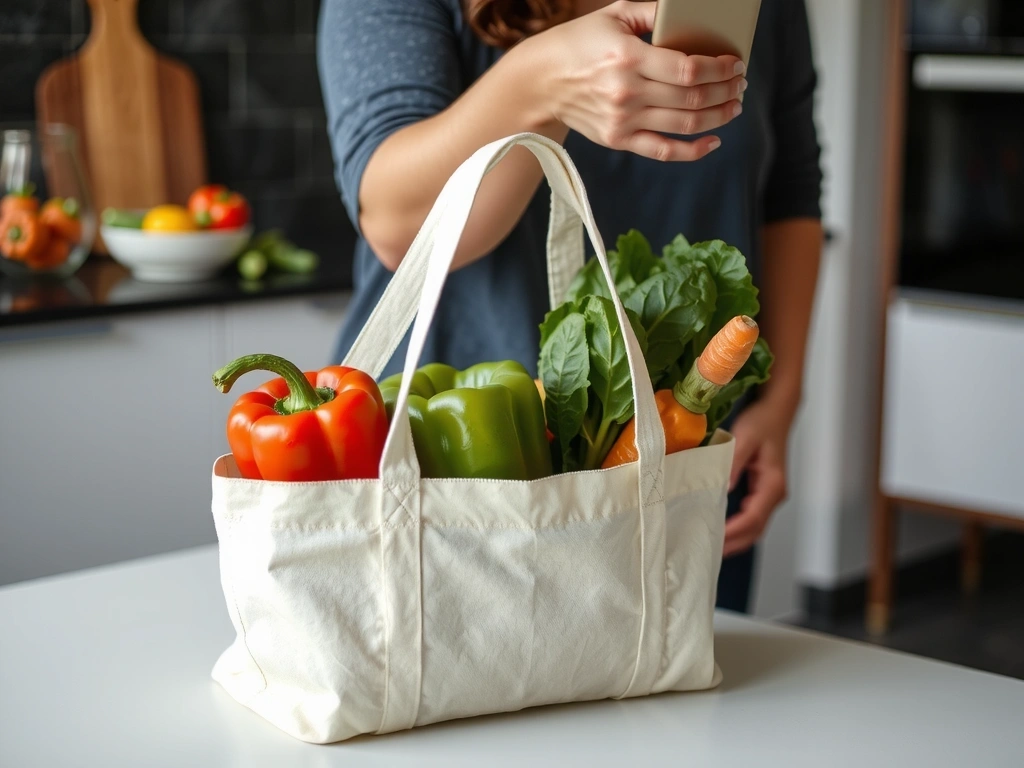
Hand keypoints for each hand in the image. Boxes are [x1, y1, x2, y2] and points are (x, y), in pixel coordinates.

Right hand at [523, 0, 746, 161]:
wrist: (541, 80)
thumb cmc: (580, 42)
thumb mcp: (614, 14)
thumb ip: (654, 11)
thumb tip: (692, 12)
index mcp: (629, 57)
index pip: (688, 69)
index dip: (720, 68)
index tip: (736, 63)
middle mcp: (627, 93)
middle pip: (693, 98)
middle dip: (726, 90)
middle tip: (740, 83)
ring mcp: (623, 121)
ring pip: (685, 124)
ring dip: (718, 116)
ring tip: (733, 105)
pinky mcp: (618, 140)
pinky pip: (664, 151)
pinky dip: (694, 151)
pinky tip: (714, 140)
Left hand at [723, 398, 792, 557]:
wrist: (777, 411)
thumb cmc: (761, 422)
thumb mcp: (745, 438)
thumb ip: (733, 462)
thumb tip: (722, 488)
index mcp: (773, 485)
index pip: (753, 517)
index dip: (733, 530)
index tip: (713, 537)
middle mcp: (775, 495)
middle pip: (755, 529)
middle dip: (733, 543)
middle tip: (706, 551)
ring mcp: (770, 495)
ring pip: (755, 527)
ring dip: (735, 539)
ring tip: (709, 546)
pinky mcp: (762, 492)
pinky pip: (751, 517)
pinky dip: (737, 528)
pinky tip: (719, 530)